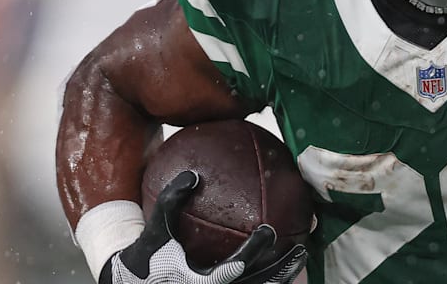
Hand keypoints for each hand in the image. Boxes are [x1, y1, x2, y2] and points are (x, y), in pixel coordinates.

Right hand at [99, 171, 306, 283]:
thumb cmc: (145, 258)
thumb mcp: (155, 230)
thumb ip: (171, 201)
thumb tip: (192, 173)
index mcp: (200, 281)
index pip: (234, 268)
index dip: (253, 251)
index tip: (269, 230)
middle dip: (280, 270)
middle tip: (300, 250)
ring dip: (281, 276)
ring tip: (300, 257)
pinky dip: (268, 277)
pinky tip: (282, 261)